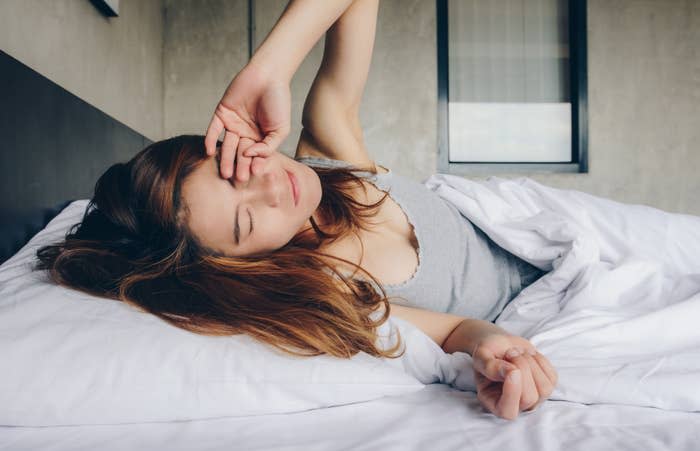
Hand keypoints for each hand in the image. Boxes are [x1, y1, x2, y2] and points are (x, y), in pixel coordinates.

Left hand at [204, 62, 290, 180]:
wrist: (268, 76)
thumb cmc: (278, 101)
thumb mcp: (280, 129)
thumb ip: (268, 146)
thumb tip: (251, 156)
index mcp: (261, 137)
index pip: (255, 156)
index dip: (254, 165)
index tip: (253, 175)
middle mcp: (246, 132)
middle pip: (240, 153)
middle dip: (239, 166)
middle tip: (237, 179)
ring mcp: (233, 123)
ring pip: (227, 144)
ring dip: (225, 158)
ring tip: (225, 173)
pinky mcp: (222, 113)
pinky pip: (213, 129)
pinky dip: (210, 140)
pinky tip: (209, 152)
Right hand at [470, 333, 557, 420]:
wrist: (501, 345)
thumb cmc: (488, 353)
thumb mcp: (481, 356)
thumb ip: (490, 367)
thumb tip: (510, 372)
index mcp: (494, 403)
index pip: (508, 412)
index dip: (512, 392)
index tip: (512, 369)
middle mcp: (516, 406)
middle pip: (529, 398)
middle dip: (522, 369)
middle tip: (510, 353)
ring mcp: (534, 398)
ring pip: (544, 389)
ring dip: (531, 364)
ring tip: (518, 353)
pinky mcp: (547, 386)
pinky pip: (552, 377)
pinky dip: (540, 360)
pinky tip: (528, 355)